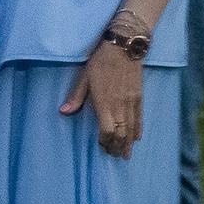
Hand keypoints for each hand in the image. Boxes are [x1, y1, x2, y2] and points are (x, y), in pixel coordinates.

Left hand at [61, 38, 143, 157]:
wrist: (124, 47)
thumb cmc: (101, 62)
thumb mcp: (84, 77)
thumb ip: (76, 96)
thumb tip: (64, 112)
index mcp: (104, 102)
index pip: (107, 130)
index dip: (105, 141)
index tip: (102, 146)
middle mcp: (119, 105)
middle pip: (121, 133)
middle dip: (118, 147)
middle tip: (114, 156)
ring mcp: (131, 102)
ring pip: (131, 129)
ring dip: (128, 143)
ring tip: (126, 155)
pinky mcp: (139, 97)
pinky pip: (140, 118)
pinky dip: (138, 130)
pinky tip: (136, 139)